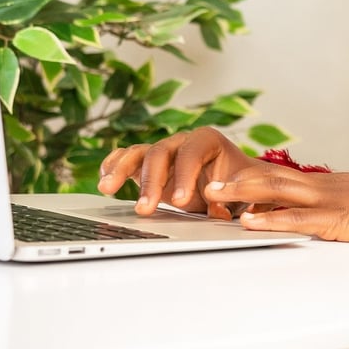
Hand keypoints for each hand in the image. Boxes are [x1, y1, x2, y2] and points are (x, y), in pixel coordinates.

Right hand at [97, 127, 257, 217]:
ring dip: (121, 170)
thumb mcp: (244, 188)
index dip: (185, 175)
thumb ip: (232, 195)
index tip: (181, 202)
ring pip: (138, 154)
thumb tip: (216, 208)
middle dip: (151, 181)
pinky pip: (127, 159)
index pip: (192, 152)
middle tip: (145, 208)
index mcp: (207, 140)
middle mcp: (181, 142)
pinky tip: (104, 179)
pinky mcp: (148, 166)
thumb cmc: (239, 181)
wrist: (233, 182)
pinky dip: (113, 166)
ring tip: (107, 188)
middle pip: (159, 153)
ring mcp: (162, 152)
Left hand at [207, 168, 348, 244]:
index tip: (227, 185)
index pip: (284, 180)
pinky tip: (249, 222)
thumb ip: (346, 213)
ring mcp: (332, 201)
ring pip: (278, 192)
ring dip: (242, 193)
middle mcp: (326, 188)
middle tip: (204, 183)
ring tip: (211, 195)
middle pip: (272, 178)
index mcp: (331, 187)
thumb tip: (333, 225)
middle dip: (237, 181)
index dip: (253, 181)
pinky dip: (272, 220)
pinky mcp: (342, 220)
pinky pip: (300, 219)